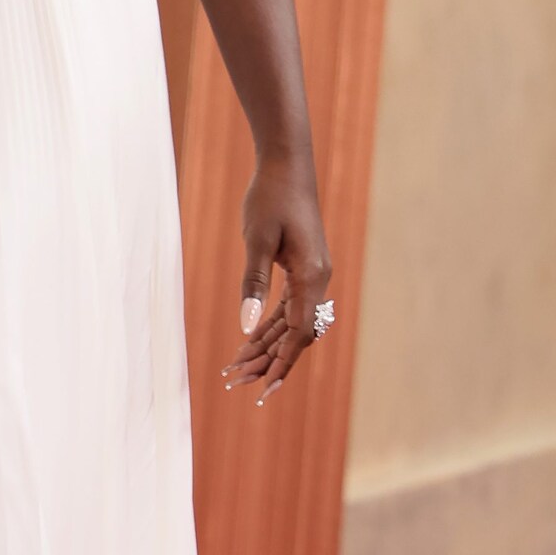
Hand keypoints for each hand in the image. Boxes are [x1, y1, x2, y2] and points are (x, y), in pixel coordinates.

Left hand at [221, 155, 331, 402]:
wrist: (286, 164)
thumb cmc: (270, 197)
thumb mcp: (257, 240)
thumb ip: (253, 283)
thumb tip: (246, 326)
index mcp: (311, 276)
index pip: (298, 333)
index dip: (281, 363)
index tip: (264, 389)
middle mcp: (317, 280)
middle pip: (296, 334)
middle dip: (268, 360)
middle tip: (237, 383)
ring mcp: (312, 275)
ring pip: (291, 323)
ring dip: (267, 345)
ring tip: (238, 368)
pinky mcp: (302, 268)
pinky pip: (288, 307)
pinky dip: (269, 324)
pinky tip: (250, 340)